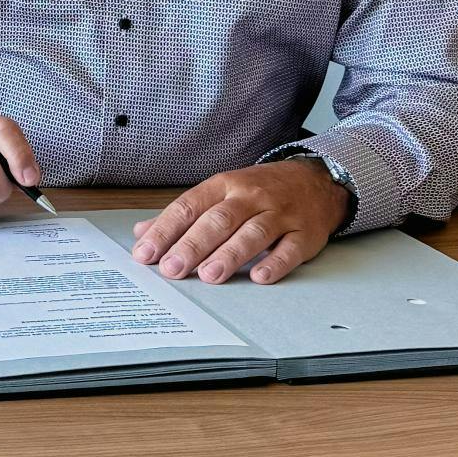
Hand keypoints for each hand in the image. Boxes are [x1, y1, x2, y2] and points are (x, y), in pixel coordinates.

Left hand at [131, 160, 350, 284]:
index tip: (146, 252)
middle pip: (218, 220)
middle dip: (192, 245)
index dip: (165, 230)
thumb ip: (183, 215)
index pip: (189, 206)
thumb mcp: (219, 193)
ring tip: (209, 275)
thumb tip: (143, 232)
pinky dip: (275, 263)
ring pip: (252, 232)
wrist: (314, 180)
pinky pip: (290, 248)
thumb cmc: (259, 190)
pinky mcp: (304, 233)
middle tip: (172, 269)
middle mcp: (250, 197)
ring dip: (229, 254)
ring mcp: (280, 214)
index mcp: (224, 185)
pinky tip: (259, 276)